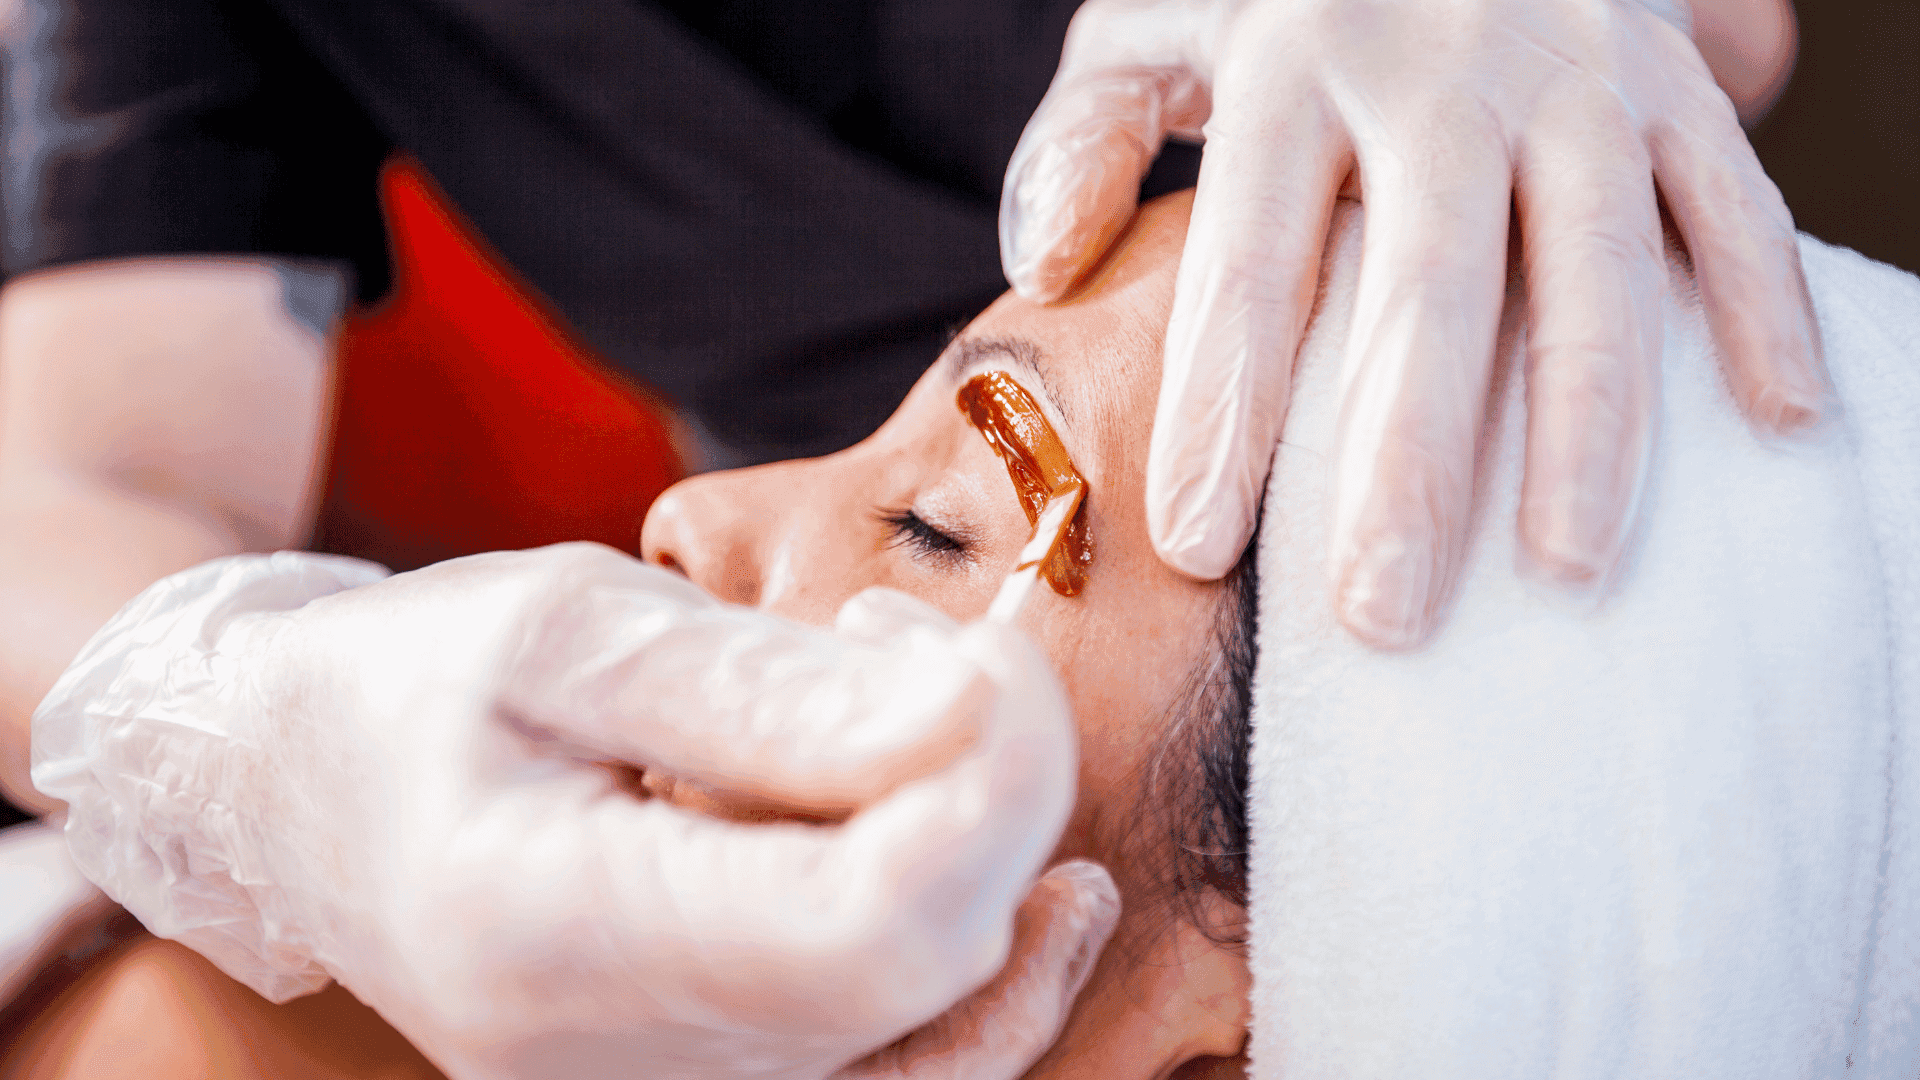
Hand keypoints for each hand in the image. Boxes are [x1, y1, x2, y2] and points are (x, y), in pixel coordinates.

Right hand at [32, 543, 1110, 1079]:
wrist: (299, 795)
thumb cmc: (410, 685)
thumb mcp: (568, 631)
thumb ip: (772, 692)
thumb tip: (975, 721)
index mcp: (555, 936)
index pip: (872, 925)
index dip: (991, 784)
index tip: (980, 656)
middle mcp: (624, 1065)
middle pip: (930, 968)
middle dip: (997, 790)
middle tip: (920, 647)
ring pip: (941, 1014)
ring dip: (983, 847)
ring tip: (905, 709)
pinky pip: (910, 1059)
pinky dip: (977, 951)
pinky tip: (1005, 862)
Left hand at [1002, 0, 1825, 646]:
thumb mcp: (1149, 22)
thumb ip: (1089, 135)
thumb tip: (1042, 262)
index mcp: (1295, 60)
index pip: (1252, 255)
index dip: (1223, 405)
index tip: (1199, 547)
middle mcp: (1443, 65)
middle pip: (1429, 283)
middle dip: (1408, 460)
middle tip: (1383, 617)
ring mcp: (1574, 70)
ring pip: (1591, 260)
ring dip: (1588, 420)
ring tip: (1568, 570)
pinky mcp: (1672, 79)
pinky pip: (1732, 197)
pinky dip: (1763, 305)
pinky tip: (1779, 428)